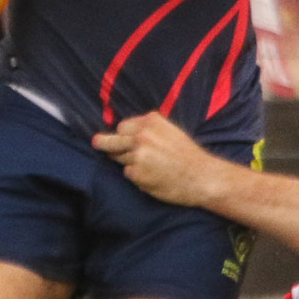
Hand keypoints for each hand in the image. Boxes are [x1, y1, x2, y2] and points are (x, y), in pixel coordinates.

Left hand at [93, 112, 224, 206]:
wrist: (202, 176)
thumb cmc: (189, 155)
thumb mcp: (170, 131)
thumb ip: (149, 129)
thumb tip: (124, 132)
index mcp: (151, 121)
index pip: (123, 126)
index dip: (123, 134)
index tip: (122, 138)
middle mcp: (141, 135)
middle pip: (113, 139)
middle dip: (103, 142)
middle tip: (96, 142)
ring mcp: (137, 154)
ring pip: (120, 157)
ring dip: (128, 162)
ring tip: (150, 167)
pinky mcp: (136, 173)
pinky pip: (128, 173)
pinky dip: (136, 176)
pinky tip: (152, 177)